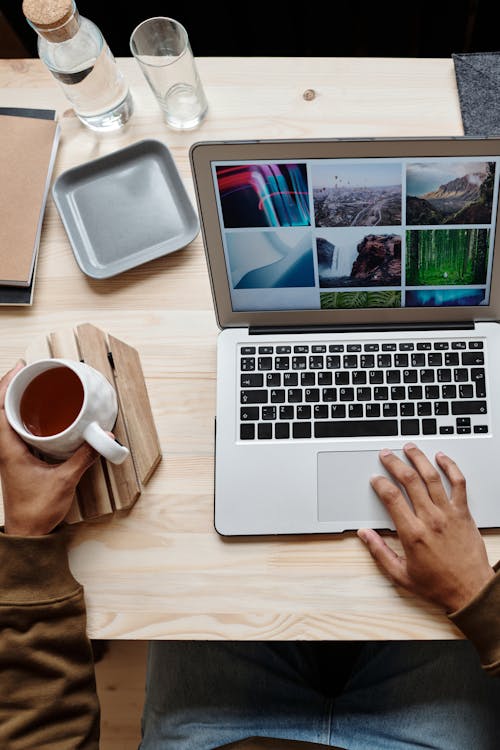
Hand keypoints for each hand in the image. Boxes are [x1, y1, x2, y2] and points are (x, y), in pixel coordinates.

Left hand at [0, 361, 96, 535]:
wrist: (28, 533)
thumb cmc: (36, 510)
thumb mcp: (64, 480)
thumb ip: (84, 457)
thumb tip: (102, 436)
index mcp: (8, 449)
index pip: (0, 409)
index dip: (7, 385)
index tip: (20, 369)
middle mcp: (5, 448)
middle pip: (2, 409)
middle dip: (13, 386)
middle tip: (29, 371)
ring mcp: (10, 454)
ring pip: (8, 419)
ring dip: (17, 401)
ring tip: (32, 385)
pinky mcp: (18, 459)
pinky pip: (16, 430)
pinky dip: (24, 416)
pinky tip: (38, 413)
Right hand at [357, 442, 494, 612]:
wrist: (471, 592)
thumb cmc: (438, 586)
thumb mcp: (400, 575)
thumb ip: (379, 552)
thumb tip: (364, 534)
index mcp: (412, 533)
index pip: (391, 497)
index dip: (380, 483)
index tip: (375, 478)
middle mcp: (430, 519)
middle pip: (409, 481)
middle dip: (394, 463)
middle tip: (386, 454)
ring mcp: (449, 514)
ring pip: (432, 477)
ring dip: (418, 459)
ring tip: (409, 448)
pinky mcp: (464, 513)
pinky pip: (459, 484)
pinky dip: (450, 467)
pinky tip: (442, 458)